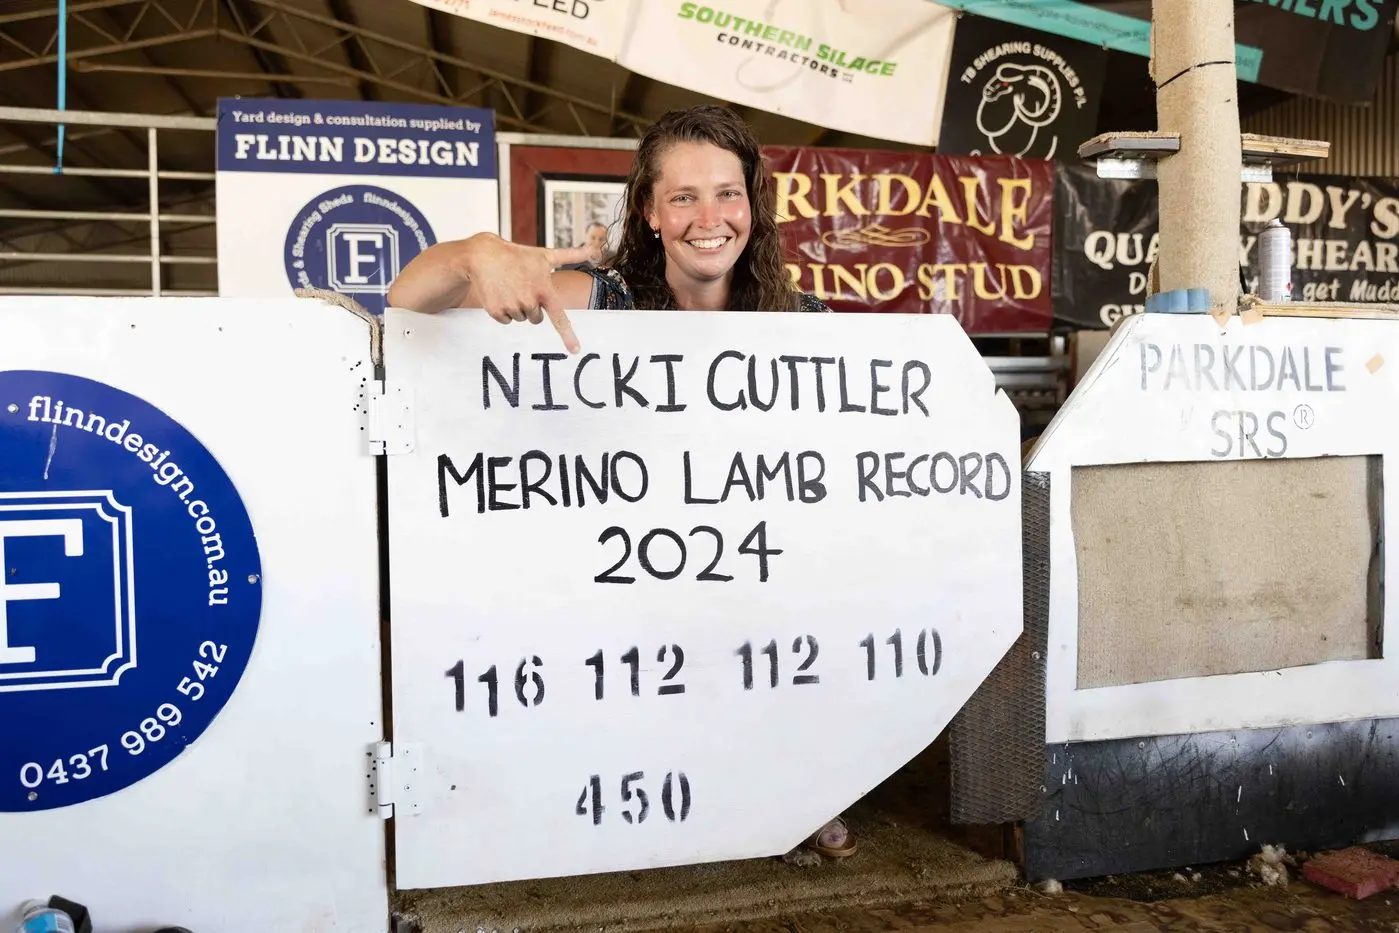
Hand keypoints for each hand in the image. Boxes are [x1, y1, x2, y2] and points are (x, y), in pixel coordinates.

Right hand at [458, 235, 595, 352]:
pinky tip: (499, 293)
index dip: (568, 336)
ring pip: (521, 319)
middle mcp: (529, 301)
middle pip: (536, 319)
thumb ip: (572, 255)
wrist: (484, 255)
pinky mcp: (495, 311)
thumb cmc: (518, 256)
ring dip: (516, 307)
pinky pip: (505, 320)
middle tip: (522, 287)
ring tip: (509, 287)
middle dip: (531, 306)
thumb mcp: (545, 255)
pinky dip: (503, 309)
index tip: (575, 350)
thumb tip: (594, 249)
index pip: (559, 318)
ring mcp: (511, 307)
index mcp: (544, 290)